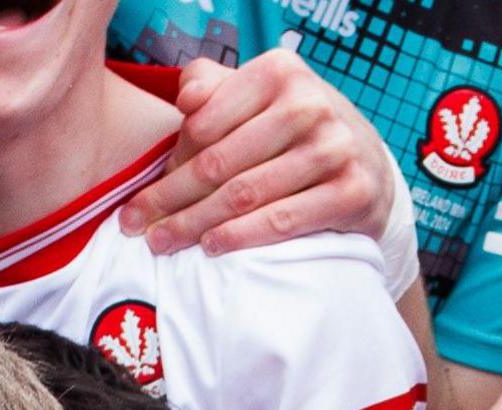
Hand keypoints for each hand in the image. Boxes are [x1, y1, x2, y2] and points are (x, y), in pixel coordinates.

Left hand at [124, 46, 398, 255]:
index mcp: (279, 71)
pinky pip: (284, 221)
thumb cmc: (291, 129)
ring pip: (246, 194)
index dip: (168, 163)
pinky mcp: (353, 191)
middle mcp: (310, 103)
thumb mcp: (256, 95)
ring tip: (163, 242)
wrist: (366, 160)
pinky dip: (242, 236)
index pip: (204, 123)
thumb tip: (186, 99)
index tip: (140, 193)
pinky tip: (212, 246)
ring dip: (196, 223)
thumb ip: (212, 86)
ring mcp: (335, 148)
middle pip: (219, 162)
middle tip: (135, 226)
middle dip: (171, 199)